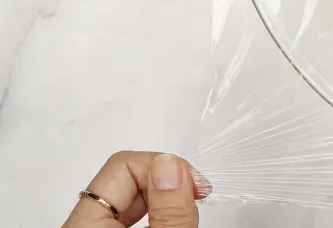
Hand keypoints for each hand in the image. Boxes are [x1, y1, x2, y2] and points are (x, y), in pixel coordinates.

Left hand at [62, 151, 209, 226]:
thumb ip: (169, 211)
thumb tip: (170, 164)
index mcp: (84, 225)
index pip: (123, 165)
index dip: (164, 167)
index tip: (196, 184)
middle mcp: (80, 227)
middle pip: (125, 179)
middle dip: (167, 179)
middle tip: (198, 193)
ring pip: (128, 198)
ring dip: (163, 195)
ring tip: (189, 205)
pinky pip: (127, 215)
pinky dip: (154, 211)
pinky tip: (172, 217)